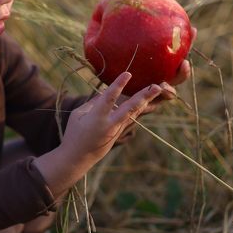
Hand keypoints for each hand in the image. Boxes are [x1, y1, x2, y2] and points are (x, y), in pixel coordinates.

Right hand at [35, 73, 161, 196]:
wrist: (79, 157)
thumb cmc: (74, 134)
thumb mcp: (77, 115)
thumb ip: (92, 103)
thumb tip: (105, 93)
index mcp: (96, 118)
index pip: (109, 99)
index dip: (118, 86)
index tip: (127, 74)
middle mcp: (110, 124)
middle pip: (130, 108)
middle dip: (143, 97)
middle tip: (156, 86)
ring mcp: (117, 130)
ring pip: (134, 113)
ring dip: (147, 100)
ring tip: (159, 89)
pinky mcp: (120, 133)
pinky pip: (132, 117)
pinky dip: (141, 108)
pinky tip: (149, 99)